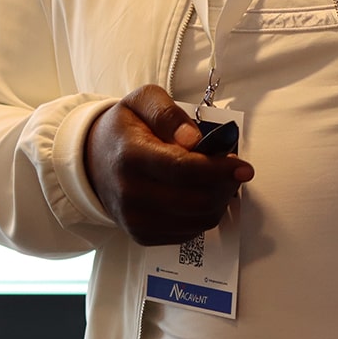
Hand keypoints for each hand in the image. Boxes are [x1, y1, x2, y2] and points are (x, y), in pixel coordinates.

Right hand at [83, 84, 253, 244]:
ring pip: (198, 221)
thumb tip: (193, 139)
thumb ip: (168, 113)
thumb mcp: (142, 102)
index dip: (219, 170)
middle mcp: (131, 194)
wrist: (93, 162)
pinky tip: (203, 195)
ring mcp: (135, 220)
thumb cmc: (124, 129)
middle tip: (234, 169)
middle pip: (196, 200)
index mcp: (131, 156)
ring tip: (219, 180)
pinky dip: (205, 216)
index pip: (184, 170)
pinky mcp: (142, 236)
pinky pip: (189, 234)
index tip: (244, 167)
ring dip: (220, 201)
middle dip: (225, 186)